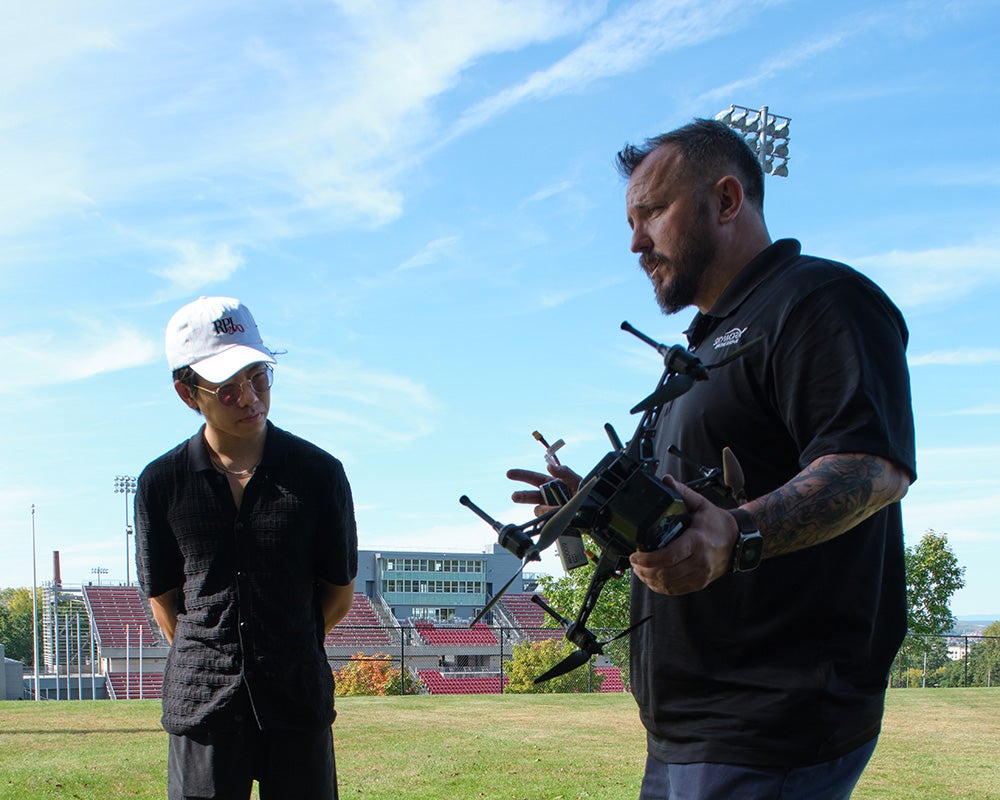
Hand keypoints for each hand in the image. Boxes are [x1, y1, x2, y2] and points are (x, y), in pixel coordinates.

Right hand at [506, 464, 581, 516]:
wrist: (595, 513)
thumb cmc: (586, 494)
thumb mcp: (577, 481)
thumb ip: (565, 472)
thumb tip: (550, 466)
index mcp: (552, 484)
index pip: (534, 478)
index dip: (521, 475)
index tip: (509, 474)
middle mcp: (548, 497)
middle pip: (531, 496)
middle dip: (522, 496)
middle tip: (515, 496)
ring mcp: (550, 509)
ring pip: (539, 510)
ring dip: (544, 509)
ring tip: (555, 509)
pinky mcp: (553, 521)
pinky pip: (545, 521)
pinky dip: (548, 520)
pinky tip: (553, 519)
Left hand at [629, 476, 739, 594]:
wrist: (739, 541)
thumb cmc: (718, 523)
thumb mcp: (701, 504)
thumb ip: (682, 493)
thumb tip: (666, 480)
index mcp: (697, 542)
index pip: (668, 556)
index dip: (647, 559)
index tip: (634, 556)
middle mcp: (699, 562)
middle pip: (665, 573)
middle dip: (644, 570)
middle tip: (634, 563)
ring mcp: (700, 575)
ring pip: (668, 585)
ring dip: (650, 579)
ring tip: (640, 570)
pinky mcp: (700, 583)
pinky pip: (676, 590)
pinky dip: (660, 587)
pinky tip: (652, 578)